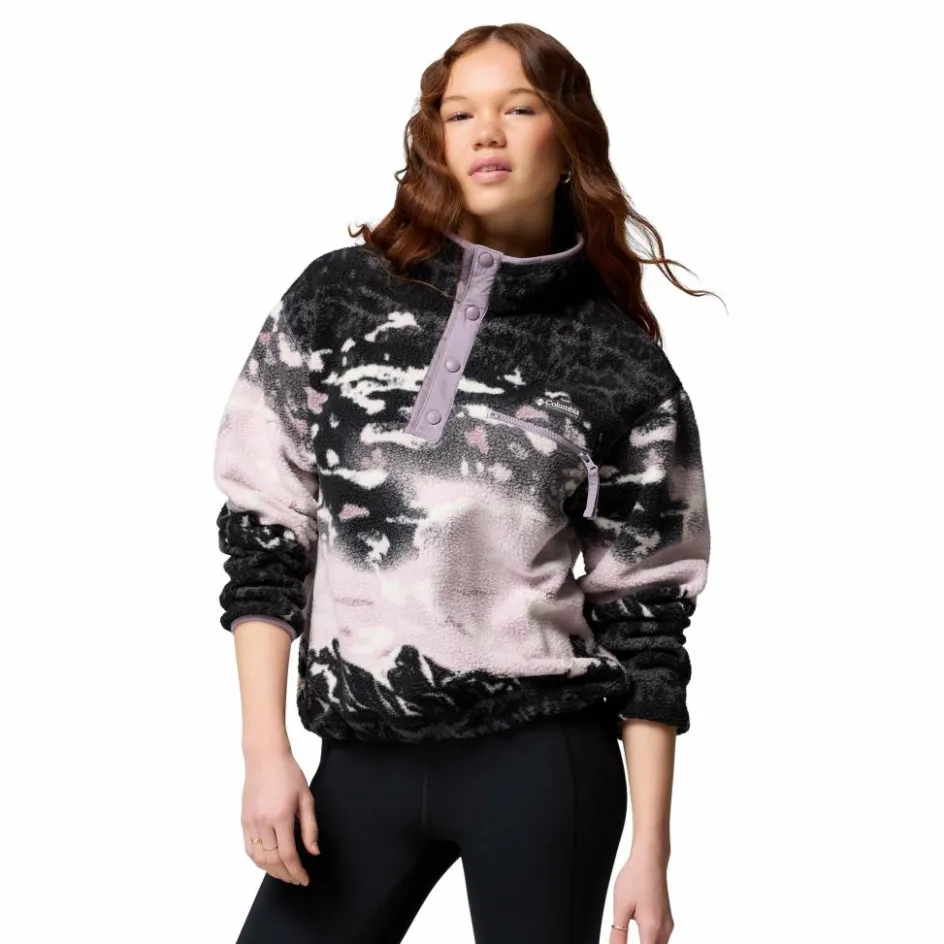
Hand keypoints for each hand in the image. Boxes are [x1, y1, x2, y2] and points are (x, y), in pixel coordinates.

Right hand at [241, 744, 319, 884]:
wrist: (265, 757)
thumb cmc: (288, 773)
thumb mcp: (306, 797)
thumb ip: (310, 827)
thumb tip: (313, 852)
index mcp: (281, 816)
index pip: (288, 855)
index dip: (297, 871)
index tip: (304, 879)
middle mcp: (263, 822)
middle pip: (272, 861)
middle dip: (285, 875)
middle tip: (296, 879)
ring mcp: (250, 822)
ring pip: (258, 858)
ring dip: (271, 871)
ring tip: (284, 873)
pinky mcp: (243, 820)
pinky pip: (248, 848)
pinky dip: (258, 861)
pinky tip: (269, 862)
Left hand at [609, 844, 673, 943]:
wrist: (650, 858)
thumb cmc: (635, 878)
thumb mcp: (620, 907)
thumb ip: (618, 933)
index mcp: (652, 929)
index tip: (621, 943)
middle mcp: (664, 929)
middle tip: (622, 938)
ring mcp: (668, 924)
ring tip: (628, 932)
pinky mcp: (668, 919)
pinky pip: (660, 939)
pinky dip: (649, 940)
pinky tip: (639, 931)